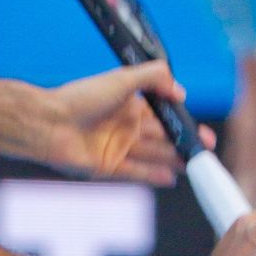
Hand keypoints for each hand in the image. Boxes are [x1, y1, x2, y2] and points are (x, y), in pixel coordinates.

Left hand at [40, 60, 215, 185]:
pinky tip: (172, 177)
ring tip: (196, 164)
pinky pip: (136, 171)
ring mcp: (116, 146)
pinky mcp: (108, 166)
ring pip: (152, 154)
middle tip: (206, 148)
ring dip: (174, 158)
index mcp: (127, 103)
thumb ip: (152, 78)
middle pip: (160, 136)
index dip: (180, 119)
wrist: (49, 123)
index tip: (199, 125)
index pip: (160, 112)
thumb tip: (179, 88)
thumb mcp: (121, 79)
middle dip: (183, 141)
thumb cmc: (81, 98)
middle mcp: (123, 125)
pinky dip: (153, 174)